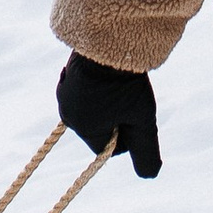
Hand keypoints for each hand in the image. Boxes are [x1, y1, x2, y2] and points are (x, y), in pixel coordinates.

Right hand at [55, 54, 160, 178]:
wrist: (107, 35)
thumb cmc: (126, 81)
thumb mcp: (143, 119)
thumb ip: (146, 151)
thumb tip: (148, 176)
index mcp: (83, 128)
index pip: (109, 148)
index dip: (128, 133)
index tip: (134, 111)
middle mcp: (67, 113)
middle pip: (101, 129)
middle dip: (116, 117)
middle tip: (127, 93)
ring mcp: (64, 92)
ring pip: (94, 110)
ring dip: (108, 102)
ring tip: (118, 80)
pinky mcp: (67, 75)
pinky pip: (86, 92)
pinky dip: (98, 87)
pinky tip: (106, 72)